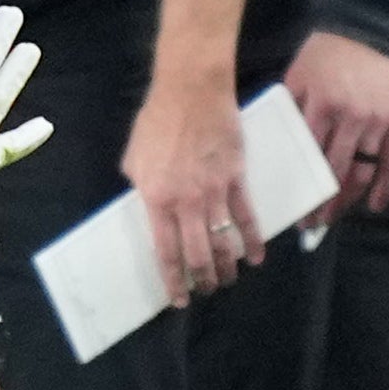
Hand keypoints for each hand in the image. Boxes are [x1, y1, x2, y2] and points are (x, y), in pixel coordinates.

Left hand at [126, 72, 255, 301]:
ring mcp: (214, 191)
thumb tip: (147, 208)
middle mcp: (186, 202)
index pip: (166, 251)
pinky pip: (246, 216)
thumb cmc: (156, 121)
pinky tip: (256, 256)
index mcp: (156, 199)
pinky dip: (252, 239)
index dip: (173, 280)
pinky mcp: (236, 177)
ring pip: (223, 240)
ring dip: (227, 266)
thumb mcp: (133, 159)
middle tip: (206, 291)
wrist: (191, 91)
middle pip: (198, 253)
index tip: (179, 298)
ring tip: (228, 280)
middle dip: (203, 278)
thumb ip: (140, 188)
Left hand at [285, 29, 388, 212]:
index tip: (293, 209)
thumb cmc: (327, 53)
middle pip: (336, 172)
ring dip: (350, 199)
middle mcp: (352, 118)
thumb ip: (289, 109)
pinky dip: (388, 188)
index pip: (309, 157)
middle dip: (323, 203)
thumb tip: (275, 147)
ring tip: (336, 217)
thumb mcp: (298, 75)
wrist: (373, 29)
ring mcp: (379, 123)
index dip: (302, 187)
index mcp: (322, 106)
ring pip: (364, 172)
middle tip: (312, 224)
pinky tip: (376, 206)